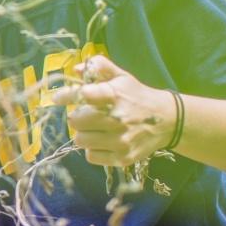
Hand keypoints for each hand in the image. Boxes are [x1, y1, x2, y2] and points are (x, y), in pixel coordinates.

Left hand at [53, 55, 175, 166]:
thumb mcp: (122, 77)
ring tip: (95, 129)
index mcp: (115, 95)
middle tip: (85, 115)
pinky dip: (93, 149)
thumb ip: (99, 67)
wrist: (167, 120)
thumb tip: (75, 69)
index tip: (58, 98)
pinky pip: (91, 156)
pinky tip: (103, 141)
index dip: (66, 96)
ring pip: (80, 140)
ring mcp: (121, 140)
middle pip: (76, 121)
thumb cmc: (137, 96)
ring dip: (83, 134)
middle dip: (77, 117)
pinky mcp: (123, 157)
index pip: (82, 95)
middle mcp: (117, 119)